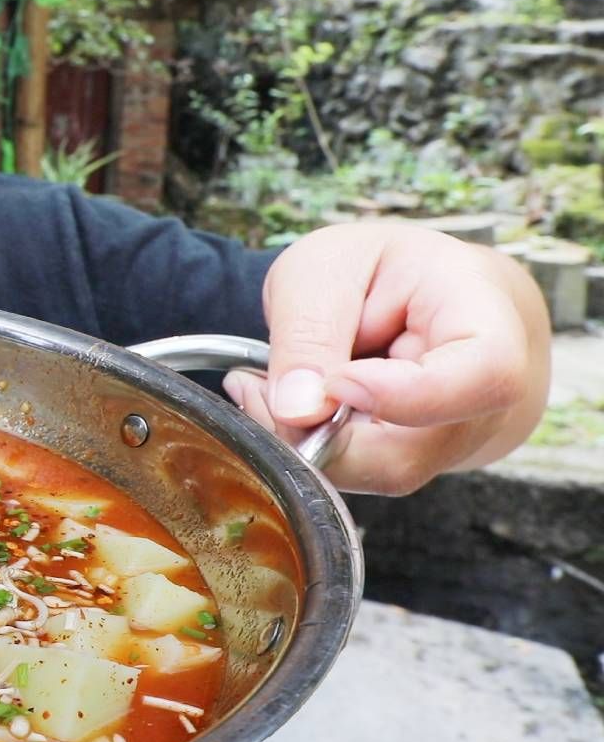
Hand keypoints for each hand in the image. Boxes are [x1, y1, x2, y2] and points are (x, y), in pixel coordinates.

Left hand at [223, 223, 550, 494]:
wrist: (413, 294)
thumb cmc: (379, 271)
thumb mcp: (326, 267)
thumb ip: (309, 329)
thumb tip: (296, 411)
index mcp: (487, 318)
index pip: (484, 376)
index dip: (405, 395)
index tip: (337, 382)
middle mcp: (486, 397)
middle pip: (410, 452)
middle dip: (316, 429)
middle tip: (253, 385)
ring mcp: (454, 441)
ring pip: (373, 473)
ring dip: (302, 438)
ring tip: (264, 385)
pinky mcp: (414, 463)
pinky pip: (356, 474)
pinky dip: (307, 445)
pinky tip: (285, 404)